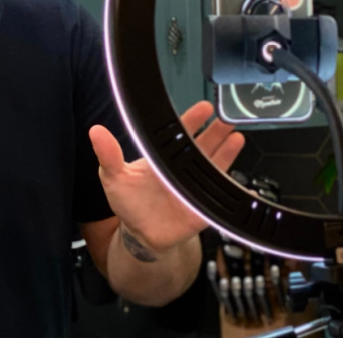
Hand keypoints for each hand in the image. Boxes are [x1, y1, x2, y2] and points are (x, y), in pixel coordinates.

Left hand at [89, 101, 243, 253]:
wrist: (140, 234)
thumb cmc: (128, 202)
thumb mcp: (113, 177)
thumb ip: (108, 155)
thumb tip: (95, 132)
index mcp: (164, 157)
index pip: (181, 133)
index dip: (192, 120)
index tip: (203, 108)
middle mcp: (183, 168)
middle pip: (204, 146)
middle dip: (217, 131)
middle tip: (227, 118)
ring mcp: (196, 187)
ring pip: (215, 167)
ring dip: (227, 153)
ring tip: (237, 138)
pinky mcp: (203, 208)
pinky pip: (221, 199)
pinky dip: (236, 193)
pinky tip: (247, 187)